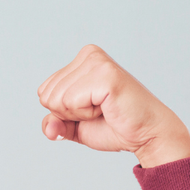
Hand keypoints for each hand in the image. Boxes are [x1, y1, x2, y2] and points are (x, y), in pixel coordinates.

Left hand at [38, 45, 189, 167]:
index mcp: (81, 60)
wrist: (145, 135)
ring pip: (56, 100)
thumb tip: (49, 128)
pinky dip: (85, 115)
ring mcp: (97, 62)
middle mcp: (89, 54)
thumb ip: (54, 123)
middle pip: (47, 96)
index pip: (43, 92)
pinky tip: (106, 108)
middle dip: (68, 114)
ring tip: (104, 109)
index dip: (62, 112)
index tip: (90, 109)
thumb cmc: (114, 126)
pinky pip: (70, 102)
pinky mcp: (104, 74)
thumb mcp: (74, 126)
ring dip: (78, 114)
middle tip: (99, 111)